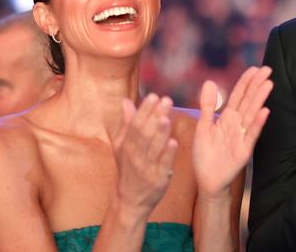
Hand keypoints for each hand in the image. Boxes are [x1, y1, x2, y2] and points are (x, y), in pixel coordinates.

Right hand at [111, 94, 178, 215]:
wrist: (129, 200)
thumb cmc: (128, 169)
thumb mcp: (121, 146)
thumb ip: (126, 123)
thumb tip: (125, 101)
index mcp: (126, 146)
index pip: (134, 125)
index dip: (144, 110)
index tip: (153, 96)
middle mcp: (134, 156)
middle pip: (144, 134)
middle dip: (155, 116)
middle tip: (166, 100)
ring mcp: (146, 168)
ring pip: (153, 148)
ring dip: (160, 133)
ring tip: (167, 118)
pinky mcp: (158, 179)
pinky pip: (163, 165)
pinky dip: (167, 154)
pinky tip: (174, 142)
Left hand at [192, 66, 272, 198]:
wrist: (207, 180)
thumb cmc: (205, 154)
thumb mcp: (202, 126)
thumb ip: (207, 105)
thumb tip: (210, 81)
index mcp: (227, 117)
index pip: (238, 95)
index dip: (246, 82)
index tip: (255, 68)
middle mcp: (237, 124)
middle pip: (248, 101)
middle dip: (257, 85)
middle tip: (268, 69)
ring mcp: (242, 136)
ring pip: (252, 114)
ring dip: (260, 99)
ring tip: (268, 84)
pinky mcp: (244, 150)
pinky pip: (252, 134)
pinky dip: (258, 123)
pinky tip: (265, 111)